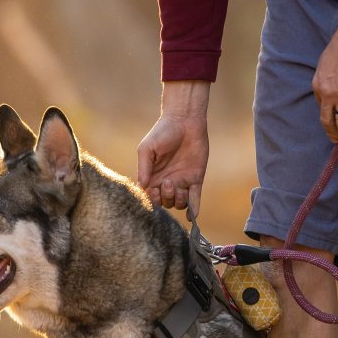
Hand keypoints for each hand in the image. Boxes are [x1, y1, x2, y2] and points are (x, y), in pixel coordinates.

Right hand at [137, 80, 210, 214]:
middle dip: (165, 198)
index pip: (150, 197)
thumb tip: (142, 187)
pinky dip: (194, 210)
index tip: (153, 191)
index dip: (152, 199)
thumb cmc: (162, 132)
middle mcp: (166, 182)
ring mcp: (181, 182)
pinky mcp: (195, 179)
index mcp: (152, 177)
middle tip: (167, 182)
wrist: (185, 121)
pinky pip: (195, 200)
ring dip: (178, 200)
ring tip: (178, 186)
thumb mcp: (147, 148)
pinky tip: (193, 217)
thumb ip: (143, 168)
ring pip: (179, 204)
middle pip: (165, 203)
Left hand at [312, 19, 337, 150]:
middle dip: (331, 132)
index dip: (327, 114)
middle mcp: (327, 94)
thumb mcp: (326, 63)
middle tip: (335, 142)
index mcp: (318, 85)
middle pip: (327, 119)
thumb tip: (332, 82)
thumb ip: (327, 76)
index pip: (321, 105)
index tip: (332, 120)